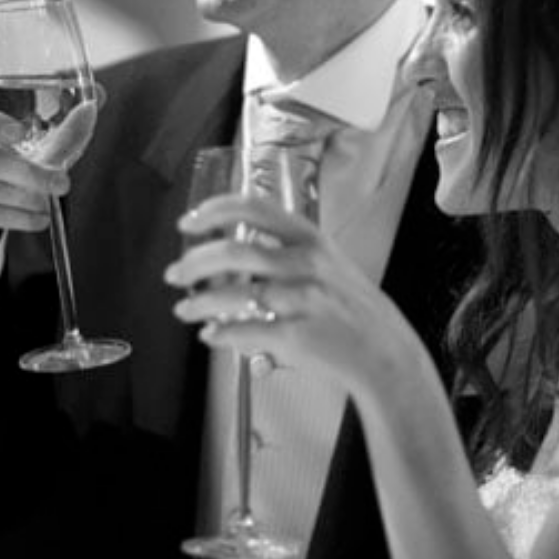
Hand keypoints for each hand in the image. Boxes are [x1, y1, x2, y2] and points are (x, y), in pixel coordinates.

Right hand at [0, 102, 69, 268]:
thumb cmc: (3, 174)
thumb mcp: (36, 152)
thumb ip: (64, 131)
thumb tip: (91, 106)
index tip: (20, 134)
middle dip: (24, 172)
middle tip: (61, 183)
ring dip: (20, 197)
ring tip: (48, 204)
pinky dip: (12, 218)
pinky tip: (37, 221)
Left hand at [167, 194, 422, 393]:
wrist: (383, 350)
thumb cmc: (350, 307)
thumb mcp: (326, 262)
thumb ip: (284, 250)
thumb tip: (229, 253)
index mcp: (311, 239)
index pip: (254, 208)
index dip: (214, 210)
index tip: (190, 221)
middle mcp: (306, 264)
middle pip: (235, 251)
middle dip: (195, 262)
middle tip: (175, 273)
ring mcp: (302, 300)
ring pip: (234, 294)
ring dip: (199, 303)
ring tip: (184, 309)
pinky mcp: (297, 335)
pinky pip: (245, 331)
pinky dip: (221, 334)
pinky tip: (211, 335)